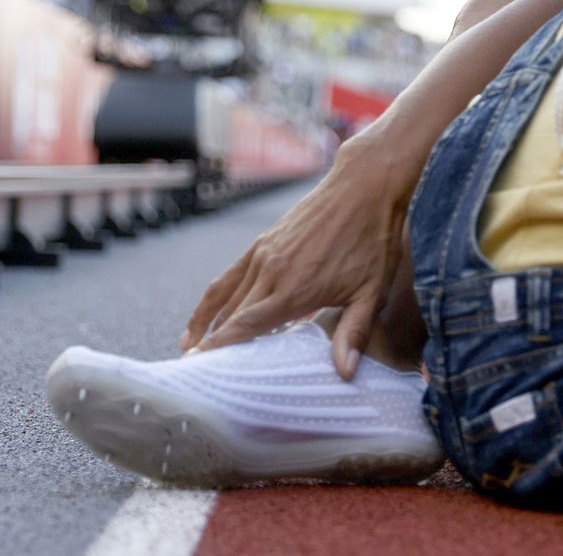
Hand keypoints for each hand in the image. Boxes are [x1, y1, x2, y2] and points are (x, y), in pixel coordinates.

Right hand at [180, 135, 411, 377]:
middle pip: (230, 315)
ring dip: (205, 322)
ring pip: (225, 295)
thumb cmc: (372, 241)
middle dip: (210, 344)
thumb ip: (353, 333)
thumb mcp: (371, 292)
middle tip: (194, 372)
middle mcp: (271, 272)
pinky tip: (209, 311)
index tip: (199, 367)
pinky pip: (230, 274)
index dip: (220, 348)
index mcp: (295, 289)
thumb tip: (344, 374)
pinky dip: (215, 296)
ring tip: (190, 347)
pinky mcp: (263, 242)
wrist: (363, 187)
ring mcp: (263, 254)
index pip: (247, 326)